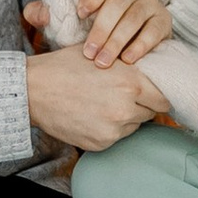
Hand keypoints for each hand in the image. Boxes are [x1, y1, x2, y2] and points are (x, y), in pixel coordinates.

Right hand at [25, 42, 171, 156]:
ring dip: (127, 117)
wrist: (34, 89)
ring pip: (134, 125)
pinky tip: (93, 115)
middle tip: (125, 96)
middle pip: (151, 113)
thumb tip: (152, 65)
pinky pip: (117, 137)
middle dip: (142, 105)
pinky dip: (110, 128)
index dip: (158, 94)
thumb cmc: (65, 66)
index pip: (163, 97)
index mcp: (131, 83)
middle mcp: (126, 108)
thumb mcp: (102, 54)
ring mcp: (113, 129)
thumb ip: (129, 62)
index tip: (153, 93)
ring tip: (105, 104)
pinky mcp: (100, 143)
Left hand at [31, 0, 179, 51]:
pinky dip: (141, 45)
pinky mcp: (163, 21)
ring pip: (135, 16)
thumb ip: (50, 15)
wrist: (126, 42)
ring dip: (118, 40)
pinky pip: (154, 31)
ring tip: (103, 61)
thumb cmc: (92, 28)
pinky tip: (128, 60)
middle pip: (119, 0)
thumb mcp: (69, 21)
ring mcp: (150, 3)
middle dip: (102, 28)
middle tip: (89, 52)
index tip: (80, 13)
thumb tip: (34, 13)